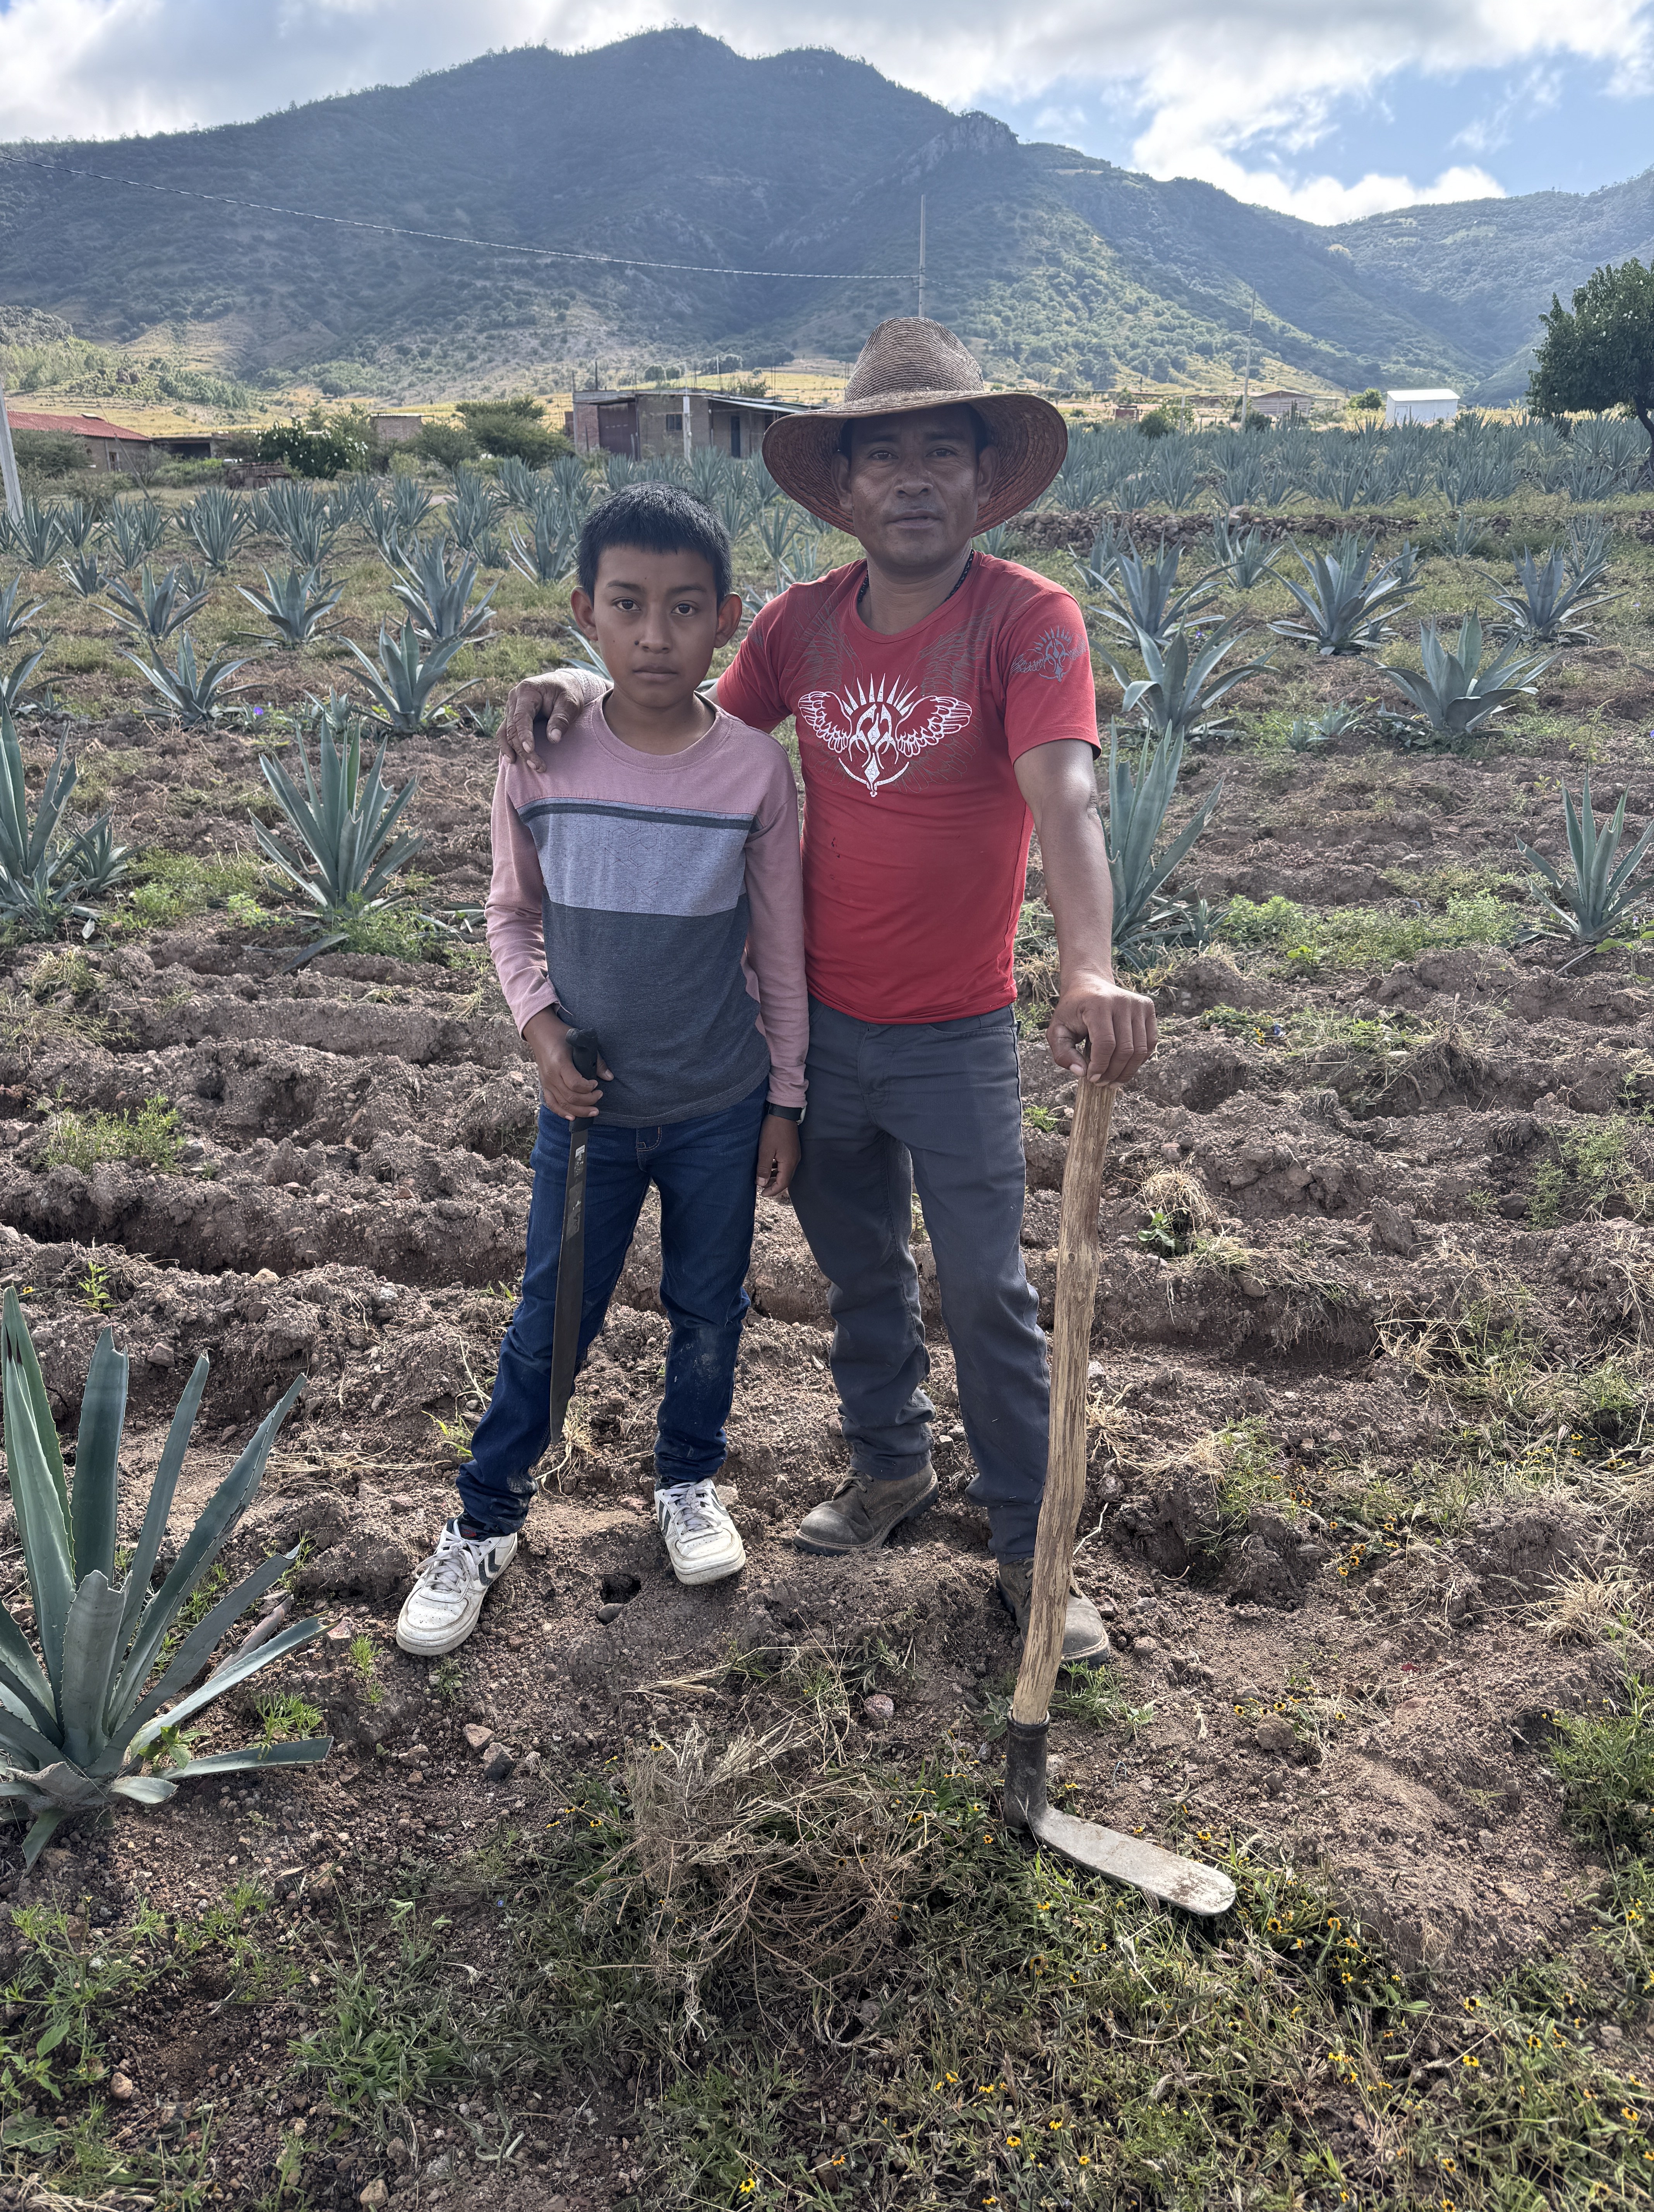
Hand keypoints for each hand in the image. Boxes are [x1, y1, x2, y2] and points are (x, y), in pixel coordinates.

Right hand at [501, 669, 598, 767]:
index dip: (524, 735)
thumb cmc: (567, 693)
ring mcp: (511, 708)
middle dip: (523, 749)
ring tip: (524, 766)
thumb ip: (561, 719)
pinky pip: (505, 733)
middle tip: (538, 766)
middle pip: (512, 728)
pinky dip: (508, 746)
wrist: (562, 684)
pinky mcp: (512, 717)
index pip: (521, 716)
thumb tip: (553, 739)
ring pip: (505, 732)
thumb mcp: (570, 703)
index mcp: (527, 691)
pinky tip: (513, 759)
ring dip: (513, 751)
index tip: (530, 750)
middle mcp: (514, 699)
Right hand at [524, 1009, 613, 1119]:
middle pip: (570, 1097)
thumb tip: (609, 1077)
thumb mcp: (580, 1043)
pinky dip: (562, 1112)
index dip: (588, 1088)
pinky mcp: (544, 1085)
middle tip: (600, 1096)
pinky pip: (552, 1104)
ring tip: (594, 1111)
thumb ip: (596, 1060)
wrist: (540, 1032)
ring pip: (562, 1104)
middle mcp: (551, 1075)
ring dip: (579, 1111)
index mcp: (560, 1063)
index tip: (597, 1084)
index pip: (575, 1084)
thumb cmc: (561, 1035)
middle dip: (588, 1101)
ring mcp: (546, 1082)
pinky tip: (573, 1117)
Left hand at [756, 1115, 799, 1199]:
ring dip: (775, 1177)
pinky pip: (785, 1164)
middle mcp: (794, 1160)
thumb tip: (761, 1183)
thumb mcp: (765, 1150)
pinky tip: (768, 1166)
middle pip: (785, 1179)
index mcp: (789, 1162)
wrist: (783, 1112)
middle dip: (773, 1185)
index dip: (772, 1191)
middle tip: (760, 1187)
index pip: (783, 1183)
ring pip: (785, 1172)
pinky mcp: (792, 1149)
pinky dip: (777, 1169)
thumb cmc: (774, 1129)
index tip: (762, 1194)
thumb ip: (764, 1168)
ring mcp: (794, 1154)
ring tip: (762, 1177)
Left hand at [1048, 973, 1155, 1087]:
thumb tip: (1081, 1072)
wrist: (1089, 983)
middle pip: (1125, 1050)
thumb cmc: (1072, 1011)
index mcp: (1098, 1004)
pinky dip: (1139, 1060)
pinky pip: (1150, 1042)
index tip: (1091, 1078)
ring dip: (1127, 1071)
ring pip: (1140, 1049)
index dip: (1100, 1067)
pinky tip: (1125, 1067)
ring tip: (1113, 1080)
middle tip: (1102, 1082)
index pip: (1105, 1044)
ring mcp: (1138, 1004)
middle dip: (1113, 1072)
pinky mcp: (1148, 1008)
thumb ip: (1062, 1054)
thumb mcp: (1057, 1030)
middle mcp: (1122, 1001)